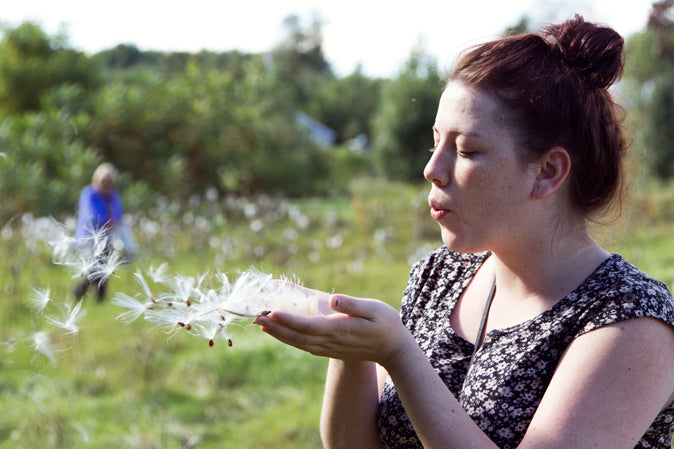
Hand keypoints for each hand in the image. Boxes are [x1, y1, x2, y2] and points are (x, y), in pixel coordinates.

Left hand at [254, 293, 407, 365]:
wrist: (392, 349)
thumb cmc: (386, 324)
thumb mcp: (374, 309)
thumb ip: (352, 304)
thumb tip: (333, 299)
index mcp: (339, 330)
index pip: (308, 326)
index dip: (288, 320)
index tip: (271, 312)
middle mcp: (330, 342)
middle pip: (297, 336)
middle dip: (276, 327)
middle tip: (256, 317)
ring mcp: (328, 348)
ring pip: (298, 342)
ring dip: (278, 334)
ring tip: (260, 323)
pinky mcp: (328, 349)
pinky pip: (303, 345)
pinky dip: (288, 338)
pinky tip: (278, 332)